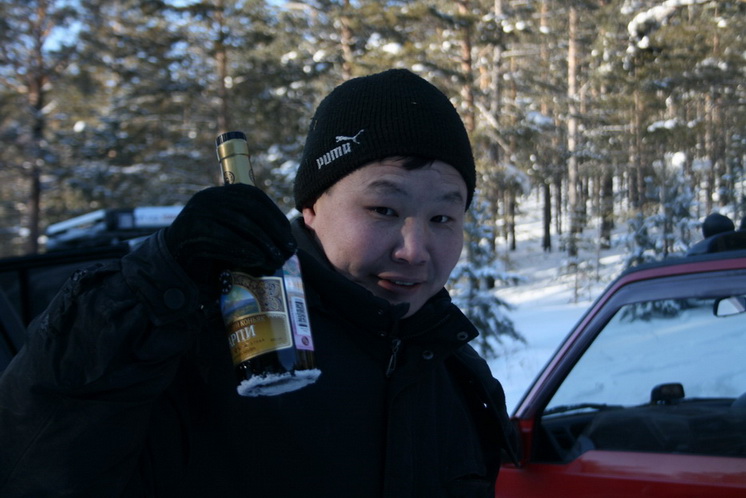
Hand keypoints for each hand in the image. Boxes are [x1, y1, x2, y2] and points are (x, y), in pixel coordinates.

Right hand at [164, 184, 295, 294]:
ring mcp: (199, 211)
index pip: (254, 196)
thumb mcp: (230, 231)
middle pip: (250, 209)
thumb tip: (286, 239)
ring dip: (263, 243)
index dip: (275, 215)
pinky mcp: (193, 230)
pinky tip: (258, 260)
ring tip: (276, 259)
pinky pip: (225, 238)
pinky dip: (244, 249)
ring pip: (240, 223)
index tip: (288, 235)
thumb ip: (249, 227)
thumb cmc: (208, 249)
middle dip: (274, 231)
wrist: (174, 261)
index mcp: (220, 193)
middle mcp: (209, 197)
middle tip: (288, 251)